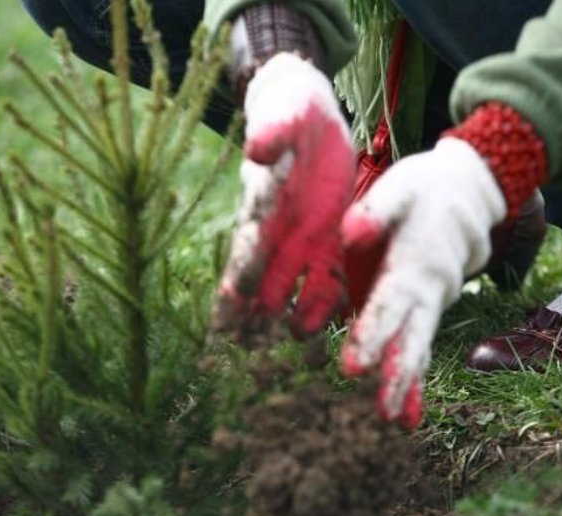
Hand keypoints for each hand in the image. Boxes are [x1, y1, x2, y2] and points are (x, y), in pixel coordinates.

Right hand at [214, 53, 354, 337]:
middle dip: (252, 312)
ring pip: (288, 288)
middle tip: (247, 350)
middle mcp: (275, 230)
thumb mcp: (286, 116)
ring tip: (290, 354)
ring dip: (286, 318)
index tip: (235, 298)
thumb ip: (273, 134)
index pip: (249, 240)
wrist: (309, 115)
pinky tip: (324, 335)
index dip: (242, 266)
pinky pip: (324, 280)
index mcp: (263, 202)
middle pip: (259, 278)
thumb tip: (257, 148)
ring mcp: (299, 240)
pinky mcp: (326, 243)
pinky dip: (322, 306)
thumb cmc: (292, 114)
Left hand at [339, 138, 506, 427]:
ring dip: (406, 384)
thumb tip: (351, 231)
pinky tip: (406, 417)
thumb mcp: (401, 187)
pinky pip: (423, 346)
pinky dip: (416, 380)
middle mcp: (429, 288)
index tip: (354, 367)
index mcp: (415, 261)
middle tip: (381, 412)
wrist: (470, 192)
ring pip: (419, 347)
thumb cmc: (425, 188)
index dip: (373, 334)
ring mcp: (434, 301)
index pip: (390, 303)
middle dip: (396, 374)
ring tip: (391, 421)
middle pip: (412, 336)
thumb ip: (378, 209)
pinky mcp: (430, 307)